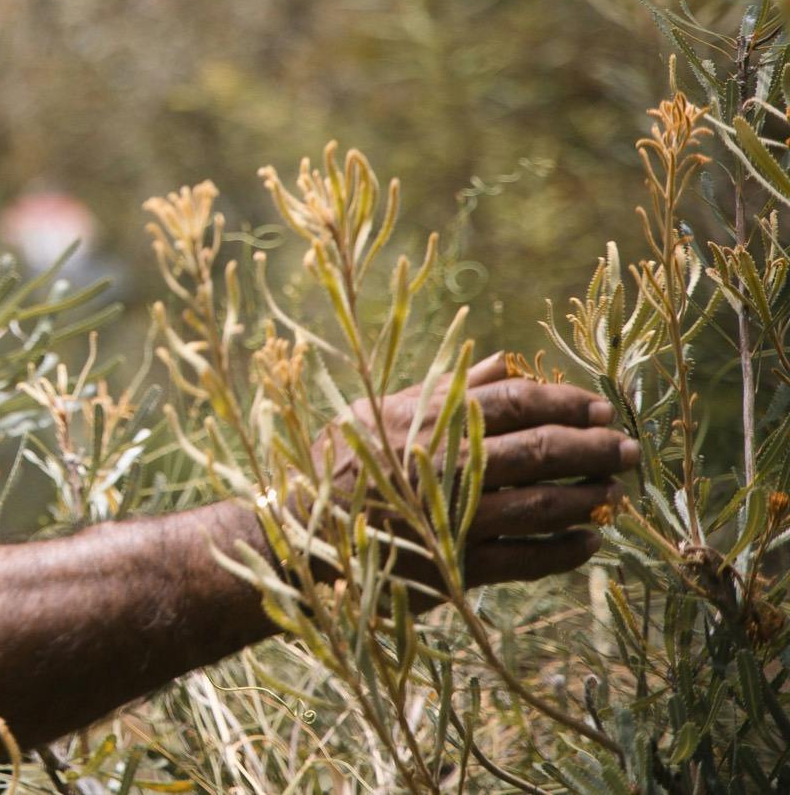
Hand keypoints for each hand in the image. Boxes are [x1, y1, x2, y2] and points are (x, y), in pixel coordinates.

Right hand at [308, 352, 634, 590]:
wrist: (301, 536)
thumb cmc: (342, 464)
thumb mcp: (380, 411)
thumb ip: (447, 387)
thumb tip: (506, 362)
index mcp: (429, 421)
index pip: (515, 402)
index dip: (566, 402)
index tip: (601, 408)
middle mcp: (445, 467)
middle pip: (540, 451)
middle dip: (594, 449)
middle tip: (629, 449)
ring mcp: (452, 519)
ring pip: (542, 507)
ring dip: (588, 498)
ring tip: (615, 494)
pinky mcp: (455, 567)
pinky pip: (528, 560)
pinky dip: (565, 551)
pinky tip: (588, 542)